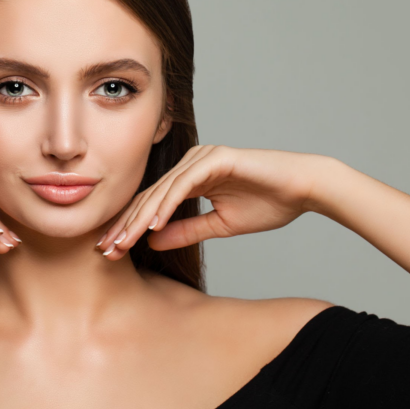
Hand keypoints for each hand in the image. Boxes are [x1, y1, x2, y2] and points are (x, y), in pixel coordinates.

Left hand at [98, 145, 331, 258]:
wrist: (304, 188)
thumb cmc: (268, 204)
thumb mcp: (219, 225)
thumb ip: (185, 230)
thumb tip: (152, 241)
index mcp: (190, 178)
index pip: (152, 204)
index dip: (131, 227)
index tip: (112, 250)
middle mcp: (191, 164)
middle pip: (150, 197)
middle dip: (126, 225)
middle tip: (105, 250)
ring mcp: (202, 158)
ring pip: (162, 191)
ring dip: (141, 218)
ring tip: (122, 242)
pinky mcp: (215, 158)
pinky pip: (185, 184)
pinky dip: (167, 204)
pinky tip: (153, 225)